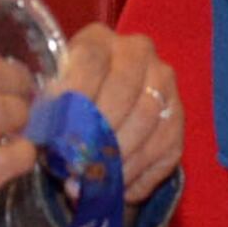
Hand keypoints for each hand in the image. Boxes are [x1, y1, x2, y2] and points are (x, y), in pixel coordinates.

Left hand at [44, 24, 182, 204]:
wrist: (103, 103)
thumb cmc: (68, 102)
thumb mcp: (53, 97)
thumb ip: (49, 113)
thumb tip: (50, 146)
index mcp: (98, 39)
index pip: (89, 61)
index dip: (74, 98)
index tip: (58, 133)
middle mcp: (137, 52)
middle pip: (121, 92)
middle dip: (96, 135)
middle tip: (76, 166)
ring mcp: (163, 82)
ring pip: (144, 121)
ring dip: (117, 158)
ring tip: (92, 182)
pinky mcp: (178, 115)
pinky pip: (163, 147)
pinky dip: (138, 172)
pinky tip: (116, 187)